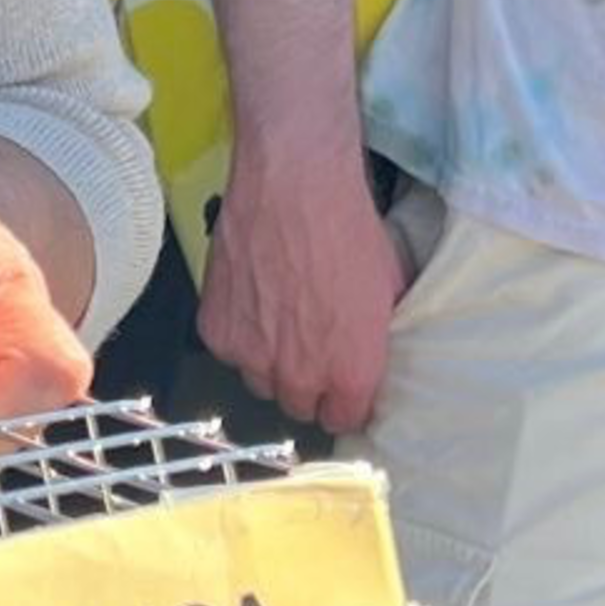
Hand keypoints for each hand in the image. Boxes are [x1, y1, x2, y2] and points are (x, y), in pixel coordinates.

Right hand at [197, 143, 407, 435]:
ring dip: (270, 363)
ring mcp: (251, 357)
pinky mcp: (216, 332)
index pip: (344, 418)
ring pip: (260, 381)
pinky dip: (239, 333)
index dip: (345, 399)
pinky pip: (230, 350)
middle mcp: (299, 377)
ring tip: (278, 321)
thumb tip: (376, 343)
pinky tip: (252, 298)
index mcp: (350, 373)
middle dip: (308, 383)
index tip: (344, 381)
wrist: (293, 187)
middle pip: (299, 406)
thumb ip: (377, 333)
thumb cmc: (349, 229)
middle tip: (311, 344)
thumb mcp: (389, 287)